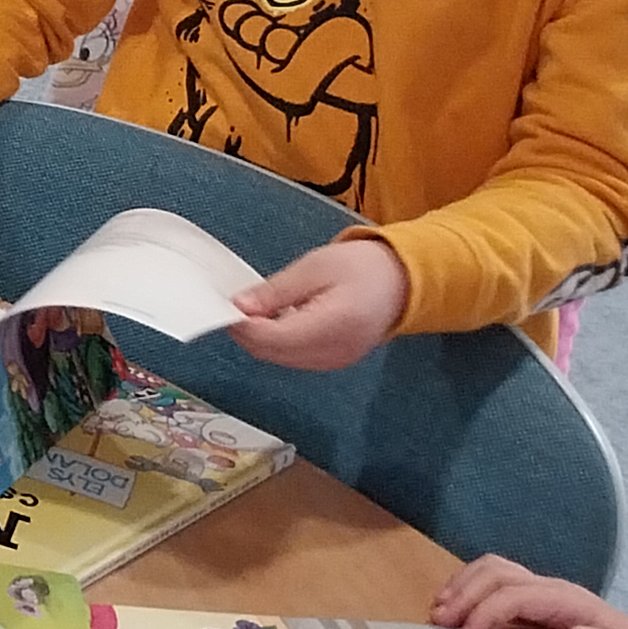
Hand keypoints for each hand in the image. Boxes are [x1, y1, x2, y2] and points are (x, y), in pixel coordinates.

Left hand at [230, 236, 409, 368]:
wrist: (402, 281)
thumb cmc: (362, 267)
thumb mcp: (313, 268)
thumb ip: (275, 291)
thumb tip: (239, 306)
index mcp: (333, 326)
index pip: (271, 338)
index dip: (242, 324)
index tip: (225, 305)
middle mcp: (335, 351)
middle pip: (272, 353)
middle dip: (247, 331)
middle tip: (235, 304)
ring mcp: (336, 361)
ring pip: (280, 358)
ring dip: (261, 337)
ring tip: (257, 308)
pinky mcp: (335, 361)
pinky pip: (295, 357)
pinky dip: (278, 342)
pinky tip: (277, 319)